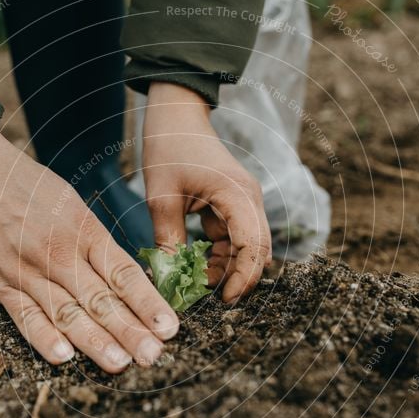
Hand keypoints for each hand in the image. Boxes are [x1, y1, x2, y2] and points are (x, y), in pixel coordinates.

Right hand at [0, 129, 178, 372]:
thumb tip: (127, 283)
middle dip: (130, 330)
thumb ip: (97, 245)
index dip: (148, 302)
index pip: (123, 274)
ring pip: (66, 313)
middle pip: (100, 299)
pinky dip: (43, 338)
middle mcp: (58, 253)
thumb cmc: (30, 188)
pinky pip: (24, 315)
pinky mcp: (0, 283)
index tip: (169, 327)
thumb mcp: (74, 205)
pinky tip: (64, 357)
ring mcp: (27, 270)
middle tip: (153, 356)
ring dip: (95, 342)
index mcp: (83, 230)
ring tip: (120, 363)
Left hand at [142, 82, 271, 303]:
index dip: (243, 277)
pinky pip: (233, 240)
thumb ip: (167, 239)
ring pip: (246, 249)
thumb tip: (168, 280)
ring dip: (226, 269)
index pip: (253, 246)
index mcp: (237, 194)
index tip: (225, 300)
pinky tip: (196, 266)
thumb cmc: (168, 149)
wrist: (175, 116)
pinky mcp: (233, 206)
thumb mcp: (161, 197)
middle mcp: (249, 200)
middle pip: (258, 251)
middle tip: (213, 300)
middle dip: (239, 278)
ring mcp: (244, 203)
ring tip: (196, 284)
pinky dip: (219, 257)